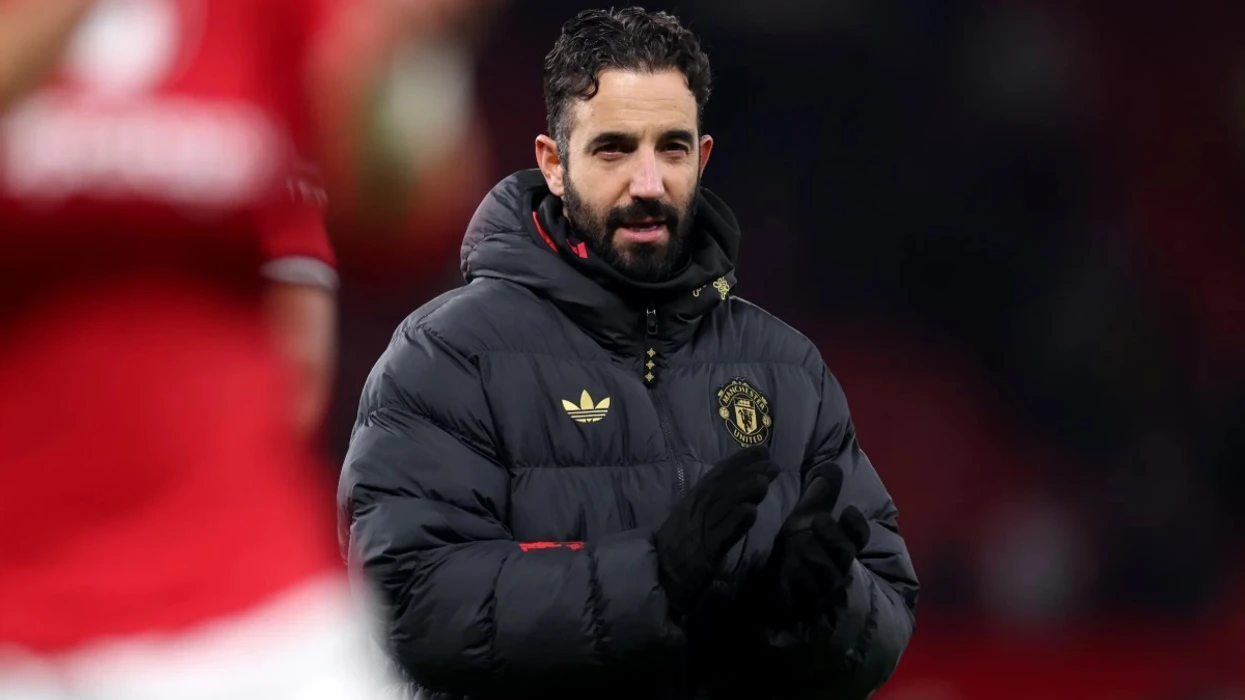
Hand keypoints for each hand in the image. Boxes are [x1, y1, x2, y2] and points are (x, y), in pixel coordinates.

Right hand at [654, 446, 779, 618]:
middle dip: (748, 471)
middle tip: (772, 464)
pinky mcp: (706, 550)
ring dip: (745, 491)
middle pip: (724, 484)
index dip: (741, 460)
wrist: (660, 571)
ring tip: (765, 483)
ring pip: (724, 503)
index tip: (762, 450)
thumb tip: (743, 486)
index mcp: (695, 498)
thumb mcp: (695, 516)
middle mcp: (698, 507)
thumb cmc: (679, 543)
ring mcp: (701, 527)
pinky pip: (722, 532)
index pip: (719, 473)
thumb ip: (716, 502)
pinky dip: (736, 521)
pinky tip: (751, 512)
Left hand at [759, 462, 869, 625]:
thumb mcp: (804, 517)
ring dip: (812, 558)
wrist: (772, 580)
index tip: (848, 510)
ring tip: (797, 546)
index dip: (857, 525)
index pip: (858, 536)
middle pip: (845, 555)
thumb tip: (831, 466)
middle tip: (818, 521)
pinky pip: (805, 596)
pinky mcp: (804, 604)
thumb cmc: (795, 545)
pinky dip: (797, 582)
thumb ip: (819, 495)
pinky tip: (787, 571)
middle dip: (834, 538)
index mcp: (840, 545)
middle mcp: (836, 567)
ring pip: (826, 576)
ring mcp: (822, 588)